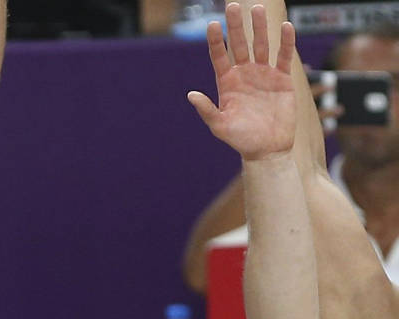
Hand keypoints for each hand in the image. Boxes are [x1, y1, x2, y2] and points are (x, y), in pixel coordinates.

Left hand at [188, 4, 298, 160]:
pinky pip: (283, 56)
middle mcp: (244, 74)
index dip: (217, 41)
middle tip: (233, 6)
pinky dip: (284, 42)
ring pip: (261, 45)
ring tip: (257, 8)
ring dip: (260, 27)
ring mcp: (263, 74)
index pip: (220, 56)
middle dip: (237, 26)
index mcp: (226, 83)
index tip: (213, 24)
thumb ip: (206, 109)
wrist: (267, 149)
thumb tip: (190, 94)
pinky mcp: (282, 79)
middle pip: (240, 44)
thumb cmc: (240, 139)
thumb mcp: (219, 125)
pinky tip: (285, 27)